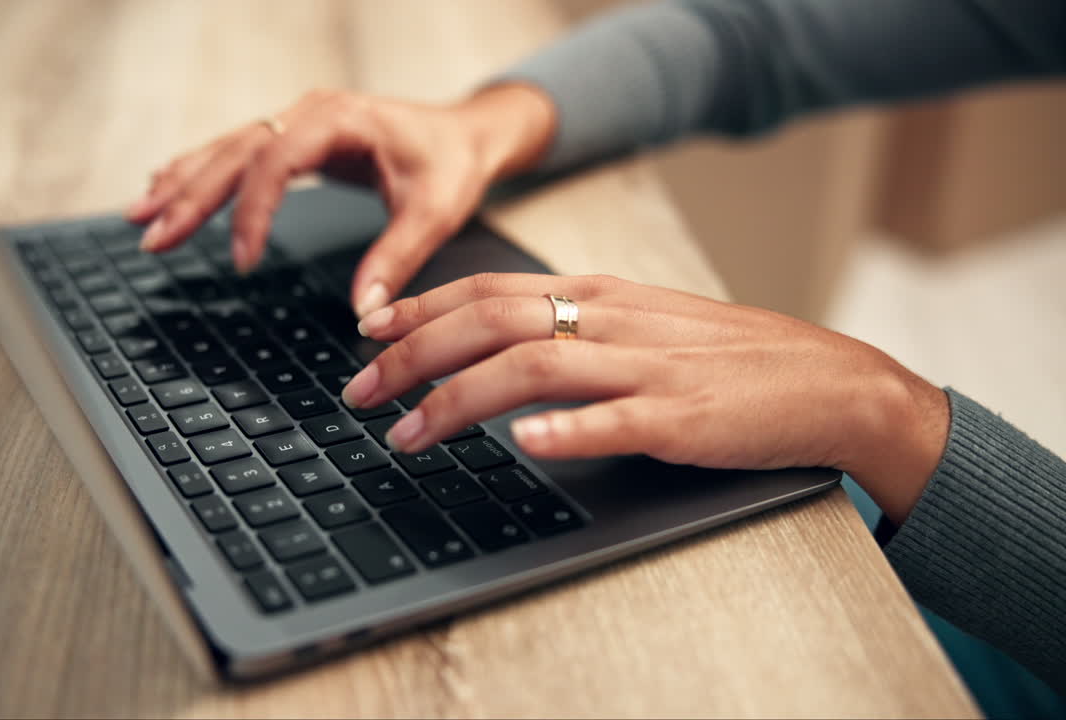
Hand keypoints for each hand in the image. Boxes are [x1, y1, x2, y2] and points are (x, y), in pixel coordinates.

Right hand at [127, 85, 555, 315]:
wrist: (465, 133)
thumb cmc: (451, 164)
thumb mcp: (435, 213)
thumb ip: (397, 259)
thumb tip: (362, 311)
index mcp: (342, 120)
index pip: (278, 159)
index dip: (254, 210)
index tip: (243, 260)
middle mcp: (310, 112)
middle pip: (236, 151)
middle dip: (191, 196)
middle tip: (153, 236)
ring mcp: (297, 120)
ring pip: (227, 149)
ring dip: (182, 182)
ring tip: (140, 217)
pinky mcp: (294, 136)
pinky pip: (237, 152)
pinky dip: (199, 172)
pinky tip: (165, 187)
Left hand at [343, 273, 950, 523]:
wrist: (828, 381)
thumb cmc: (729, 358)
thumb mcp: (642, 324)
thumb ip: (573, 326)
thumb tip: (493, 344)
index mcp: (600, 296)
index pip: (490, 289)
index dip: (421, 308)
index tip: (369, 331)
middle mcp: (613, 322)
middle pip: (492, 322)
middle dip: (413, 357)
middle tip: (359, 391)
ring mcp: (647, 369)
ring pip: (534, 367)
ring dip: (460, 400)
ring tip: (409, 434)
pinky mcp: (682, 418)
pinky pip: (617, 420)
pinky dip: (566, 428)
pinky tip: (526, 442)